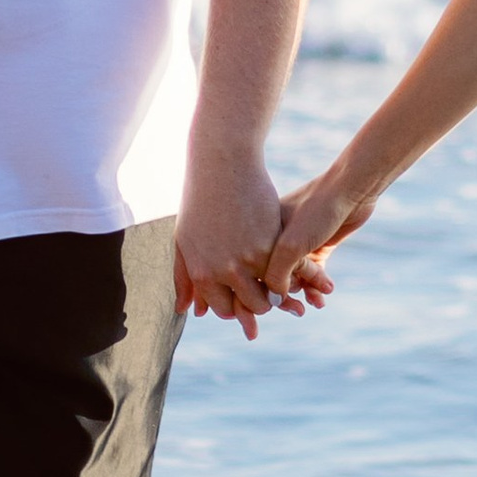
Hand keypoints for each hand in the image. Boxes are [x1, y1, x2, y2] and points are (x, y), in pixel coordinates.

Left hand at [177, 147, 290, 335]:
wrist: (222, 165)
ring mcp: (252, 259)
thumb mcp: (185, 242)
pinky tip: (290, 262)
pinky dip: (292, 272)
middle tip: (268, 291)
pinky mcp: (273, 243)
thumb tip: (189, 311)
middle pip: (252, 305)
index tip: (245, 295)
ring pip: (272, 293)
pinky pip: (286, 270)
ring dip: (278, 290)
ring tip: (280, 277)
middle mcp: (226, 271)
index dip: (237, 305)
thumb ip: (185, 279)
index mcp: (203, 273)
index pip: (225, 309)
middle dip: (261, 302)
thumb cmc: (199, 202)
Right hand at [262, 166, 377, 309]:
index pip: (251, 271)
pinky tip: (324, 295)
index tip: (272, 307)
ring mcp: (297, 242)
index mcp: (260, 234)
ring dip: (304, 292)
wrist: (351, 188)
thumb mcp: (290, 245)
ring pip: (294, 276)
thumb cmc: (317, 210)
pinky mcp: (318, 245)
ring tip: (316, 304)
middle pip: (272, 276)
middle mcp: (275, 238)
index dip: (258, 292)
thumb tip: (273, 302)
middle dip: (283, 296)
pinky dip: (316, 285)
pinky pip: (312, 273)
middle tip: (297, 311)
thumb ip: (277, 274)